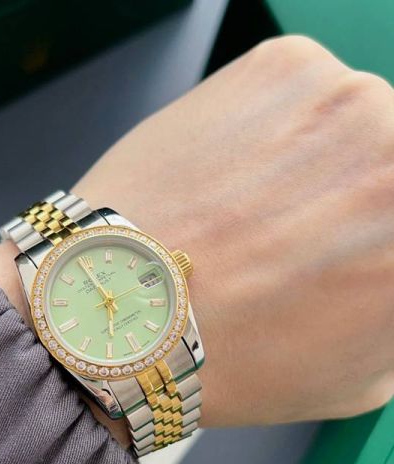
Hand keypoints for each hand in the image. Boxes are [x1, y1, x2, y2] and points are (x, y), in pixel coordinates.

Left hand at [73, 36, 393, 427]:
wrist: (119, 308)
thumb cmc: (227, 358)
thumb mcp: (355, 377)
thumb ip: (392, 319)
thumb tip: (388, 278)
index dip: (371, 241)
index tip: (344, 248)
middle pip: (389, 162)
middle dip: (351, 199)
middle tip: (297, 234)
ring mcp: (344, 99)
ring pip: (352, 122)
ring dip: (314, 160)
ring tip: (252, 209)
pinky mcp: (283, 65)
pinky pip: (302, 91)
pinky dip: (273, 127)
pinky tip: (229, 176)